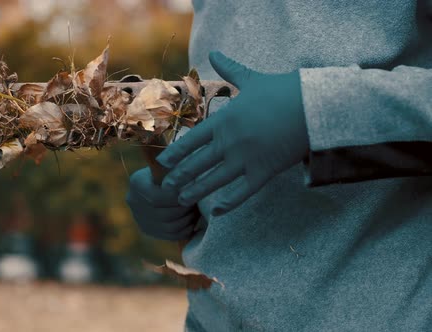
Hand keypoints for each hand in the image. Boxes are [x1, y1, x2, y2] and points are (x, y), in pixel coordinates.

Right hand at [126, 167, 198, 240]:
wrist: (161, 178)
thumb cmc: (170, 168)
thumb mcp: (171, 165)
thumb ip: (177, 173)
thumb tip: (191, 182)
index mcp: (137, 182)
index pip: (157, 198)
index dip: (177, 199)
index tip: (192, 193)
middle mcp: (133, 201)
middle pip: (164, 215)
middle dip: (184, 211)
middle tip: (197, 204)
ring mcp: (138, 217)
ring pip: (169, 227)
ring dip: (187, 221)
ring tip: (195, 212)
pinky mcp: (147, 229)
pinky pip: (170, 235)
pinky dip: (184, 230)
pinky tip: (192, 221)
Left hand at [157, 51, 309, 215]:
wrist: (314, 106)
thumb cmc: (282, 90)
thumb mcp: (252, 79)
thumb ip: (230, 70)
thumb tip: (215, 52)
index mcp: (224, 121)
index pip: (191, 141)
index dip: (175, 153)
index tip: (162, 163)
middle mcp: (230, 142)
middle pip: (197, 164)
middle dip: (179, 177)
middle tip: (166, 188)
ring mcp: (246, 160)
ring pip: (214, 181)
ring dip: (196, 191)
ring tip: (183, 199)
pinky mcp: (264, 172)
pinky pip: (242, 192)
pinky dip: (228, 204)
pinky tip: (216, 212)